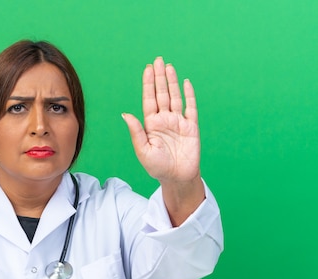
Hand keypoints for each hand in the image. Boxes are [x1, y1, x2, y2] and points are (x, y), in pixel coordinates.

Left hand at [122, 57, 204, 224]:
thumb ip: (136, 131)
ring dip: (172, 82)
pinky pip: (191, 107)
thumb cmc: (158, 167)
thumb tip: (125, 114)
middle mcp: (164, 120)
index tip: (147, 69)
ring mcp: (178, 122)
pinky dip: (188, 95)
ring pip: (175, 97)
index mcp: (151, 124)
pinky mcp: (191, 127)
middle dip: (159, 77)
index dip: (148, 84)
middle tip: (157, 60)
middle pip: (161, 94)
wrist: (177, 178)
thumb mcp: (143, 150)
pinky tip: (185, 83)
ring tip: (168, 67)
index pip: (149, 99)